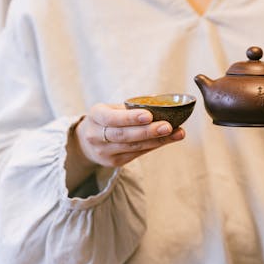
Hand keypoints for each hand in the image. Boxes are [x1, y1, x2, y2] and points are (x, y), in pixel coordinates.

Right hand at [65, 103, 184, 190]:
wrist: (87, 142)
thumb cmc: (106, 119)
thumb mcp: (111, 109)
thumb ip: (130, 107)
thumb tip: (161, 101)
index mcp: (95, 116)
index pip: (111, 118)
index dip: (130, 118)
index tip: (149, 115)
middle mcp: (96, 136)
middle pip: (124, 135)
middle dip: (148, 131)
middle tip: (168, 126)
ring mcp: (105, 152)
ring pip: (134, 147)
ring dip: (158, 140)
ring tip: (177, 133)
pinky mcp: (114, 162)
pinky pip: (137, 153)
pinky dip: (154, 146)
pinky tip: (168, 139)